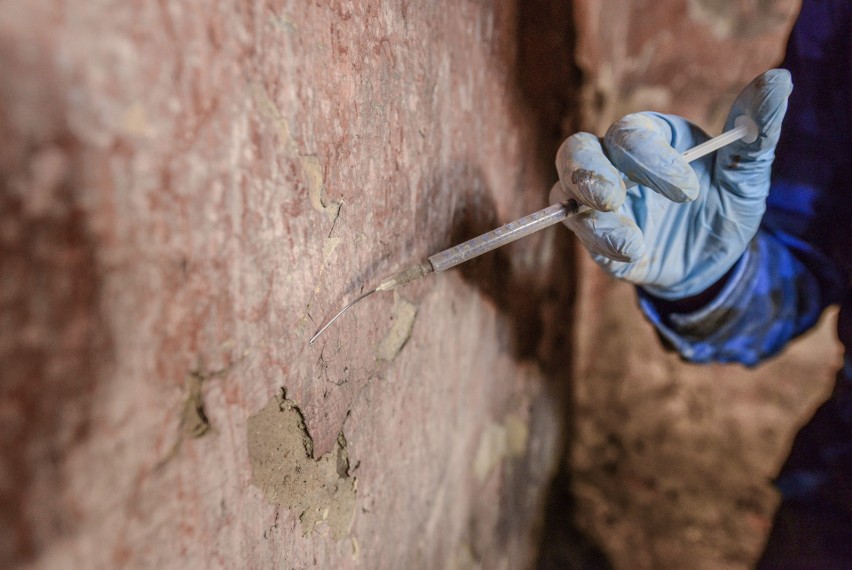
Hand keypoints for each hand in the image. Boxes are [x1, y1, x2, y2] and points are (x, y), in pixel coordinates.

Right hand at [550, 69, 792, 299]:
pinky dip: (601, 243)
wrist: (713, 261)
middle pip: (577, 151)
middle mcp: (614, 163)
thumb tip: (778, 81)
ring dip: (590, 215)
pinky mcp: (594, 237)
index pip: (631, 134)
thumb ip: (756, 133)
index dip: (650, 158)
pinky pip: (580, 233)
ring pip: (564, 190)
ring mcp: (597, 201)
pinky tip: (634, 254)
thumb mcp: (747, 177)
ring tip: (629, 240)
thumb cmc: (725, 207)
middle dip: (588, 173)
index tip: (687, 190)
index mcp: (650, 138)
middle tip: (612, 196)